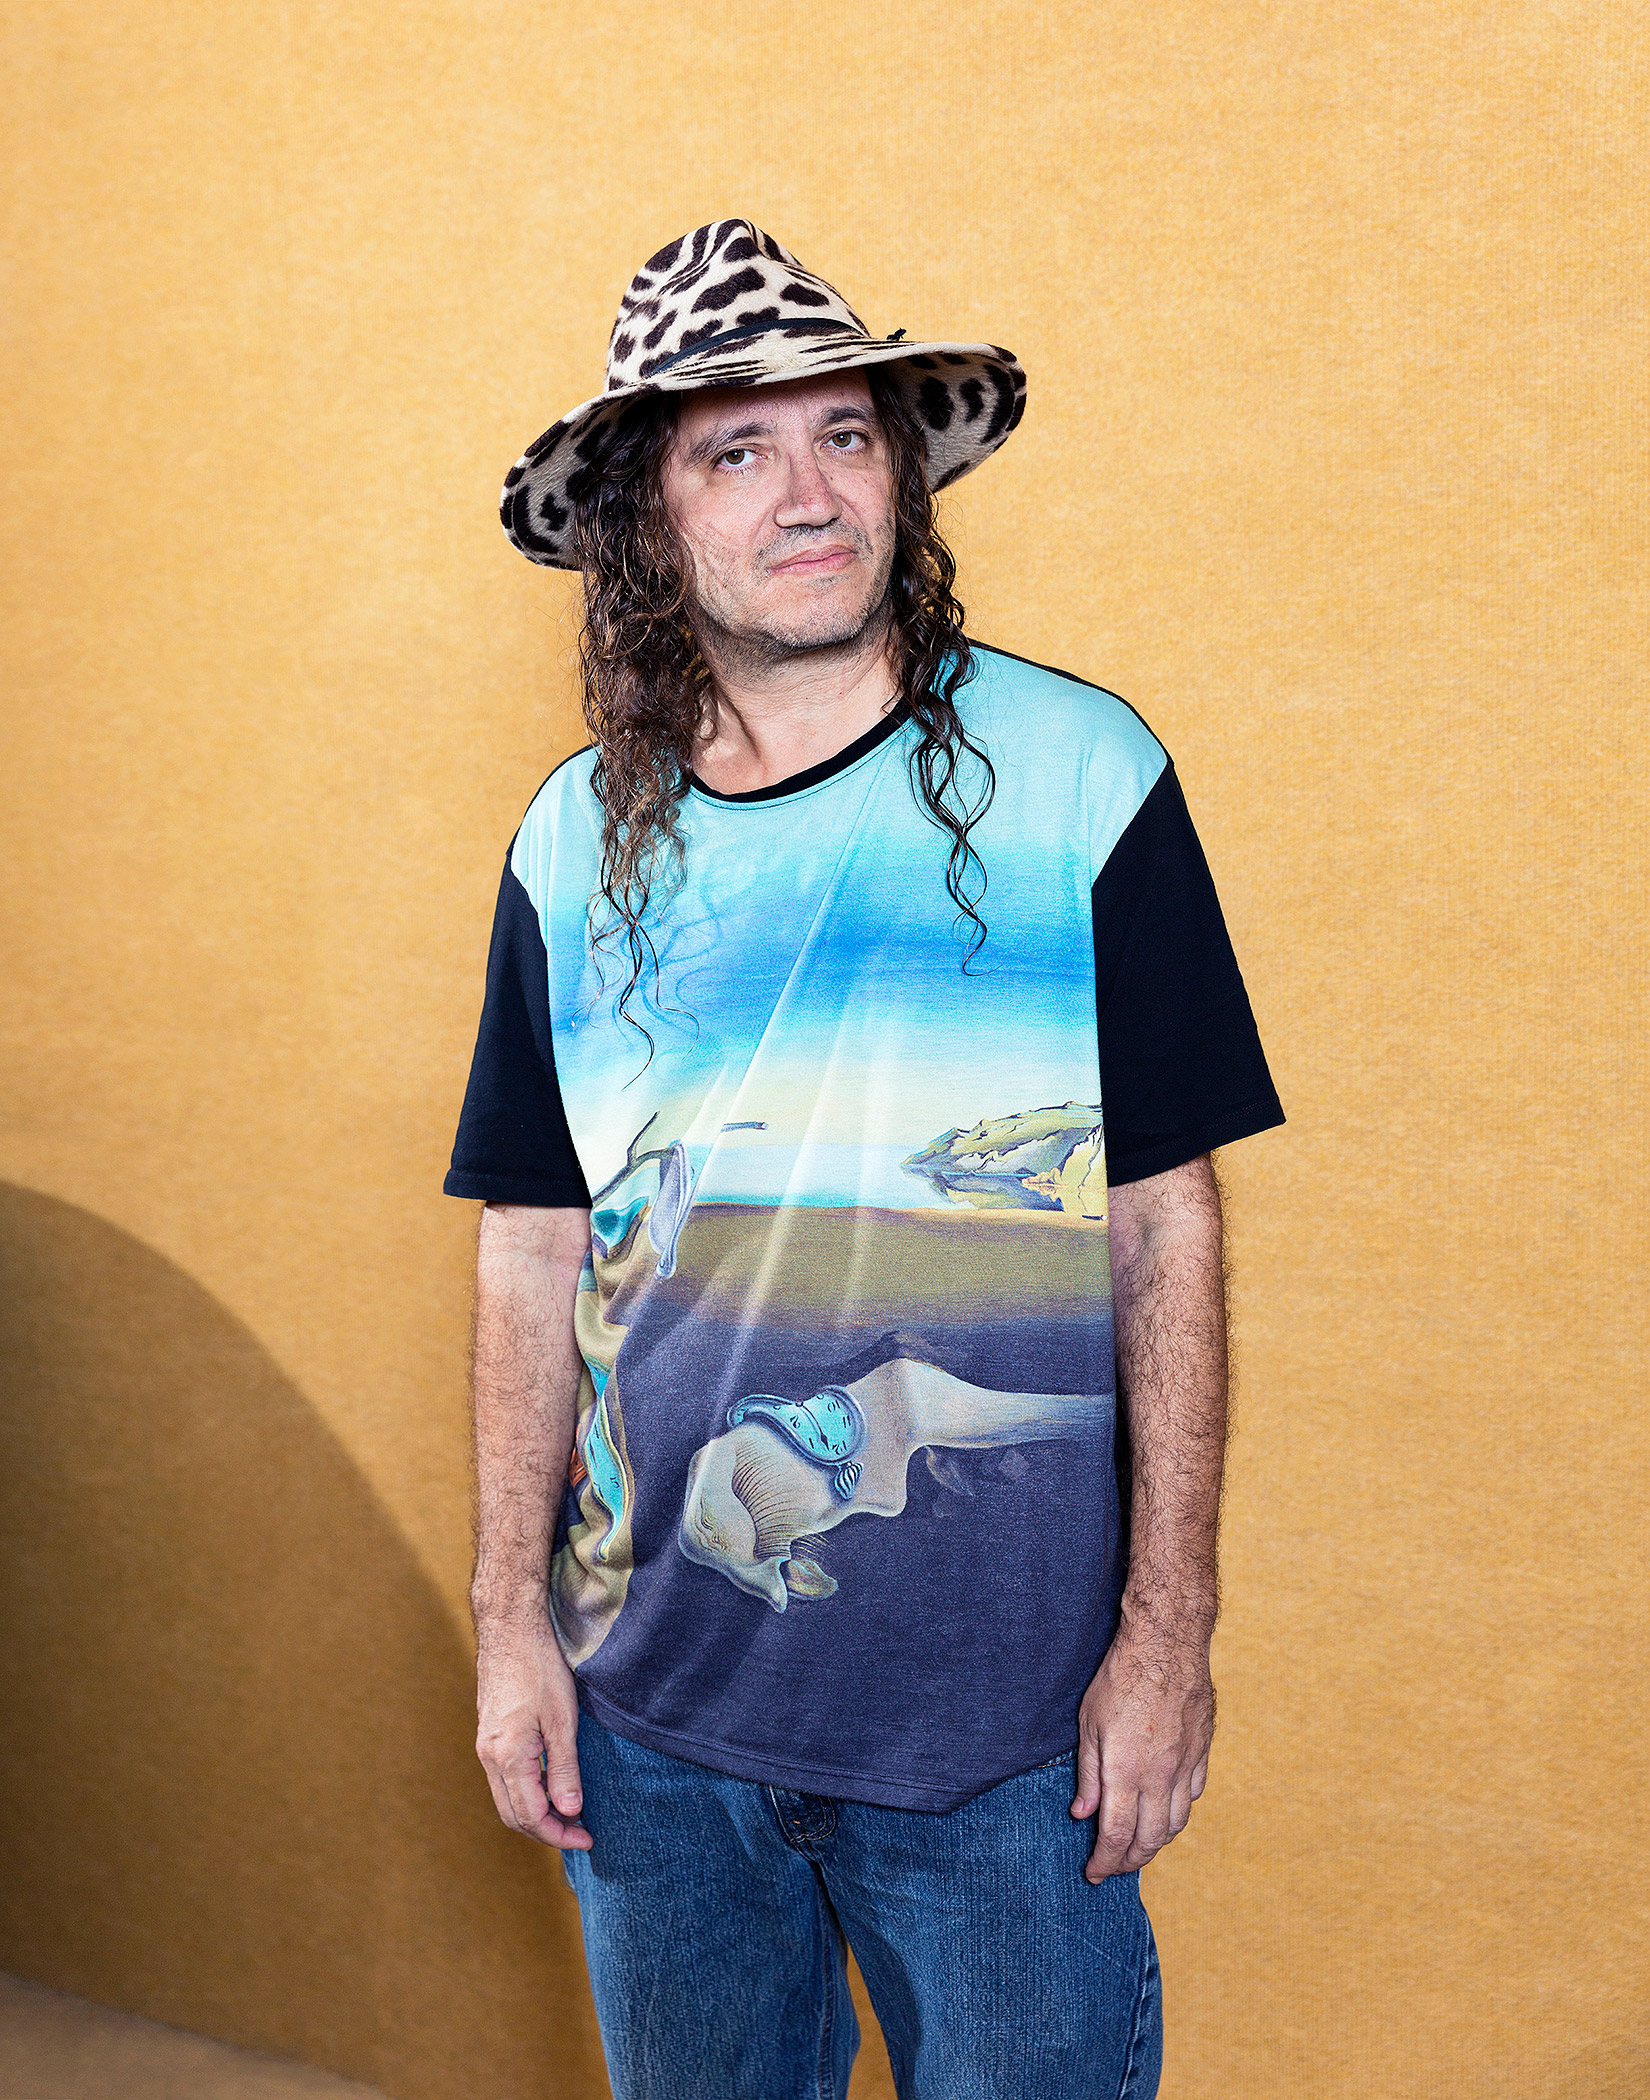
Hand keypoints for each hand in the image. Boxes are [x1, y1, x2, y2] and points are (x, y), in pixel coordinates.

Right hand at [475, 1614, 591, 1849]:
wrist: (511, 1628)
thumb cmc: (539, 1668)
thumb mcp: (562, 1720)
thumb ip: (565, 1769)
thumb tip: (571, 1813)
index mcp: (507, 1757)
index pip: (531, 1817)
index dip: (560, 1834)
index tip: (588, 1838)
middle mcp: (489, 1757)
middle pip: (514, 1815)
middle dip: (547, 1830)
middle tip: (581, 1832)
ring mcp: (485, 1746)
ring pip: (507, 1799)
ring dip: (536, 1813)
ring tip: (570, 1812)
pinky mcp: (489, 1735)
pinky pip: (504, 1779)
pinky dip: (527, 1793)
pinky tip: (551, 1784)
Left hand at [1071, 1625, 1213, 1880]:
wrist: (1166, 1645)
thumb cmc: (1120, 1678)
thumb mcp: (1089, 1724)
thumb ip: (1088, 1774)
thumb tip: (1082, 1814)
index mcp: (1125, 1772)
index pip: (1116, 1835)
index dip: (1104, 1861)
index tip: (1094, 1873)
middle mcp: (1159, 1777)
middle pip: (1149, 1839)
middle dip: (1130, 1861)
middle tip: (1114, 1867)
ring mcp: (1185, 1766)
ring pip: (1176, 1823)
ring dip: (1156, 1843)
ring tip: (1138, 1846)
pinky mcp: (1202, 1752)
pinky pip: (1193, 1795)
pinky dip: (1178, 1812)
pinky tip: (1165, 1810)